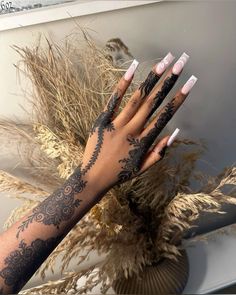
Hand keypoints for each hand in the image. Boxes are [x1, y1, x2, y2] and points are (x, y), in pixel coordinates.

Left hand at [80, 52, 196, 192]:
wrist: (93, 178)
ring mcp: (116, 125)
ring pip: (137, 99)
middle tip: (180, 63)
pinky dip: (122, 84)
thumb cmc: (120, 174)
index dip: (178, 99)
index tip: (190, 83)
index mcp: (144, 142)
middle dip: (168, 81)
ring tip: (163, 62)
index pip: (165, 116)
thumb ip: (159, 152)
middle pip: (153, 102)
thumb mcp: (142, 168)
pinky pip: (113, 101)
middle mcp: (132, 131)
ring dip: (151, 79)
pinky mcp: (102, 121)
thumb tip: (174, 133)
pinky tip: (132, 68)